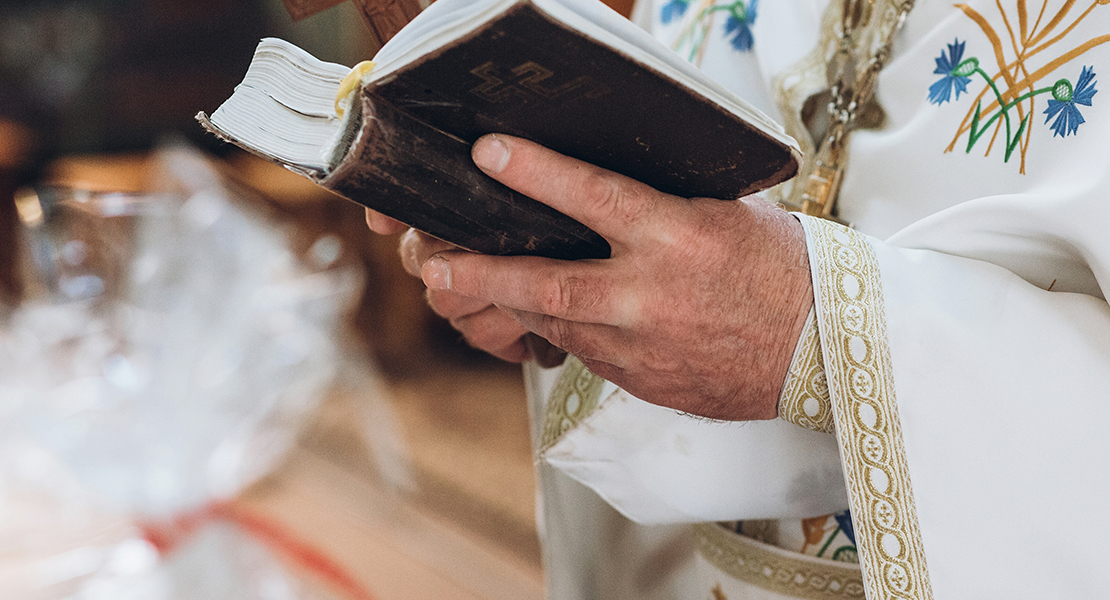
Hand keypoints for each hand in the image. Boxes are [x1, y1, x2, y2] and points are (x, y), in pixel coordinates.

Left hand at [419, 134, 812, 420]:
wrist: (820, 350)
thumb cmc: (780, 269)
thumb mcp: (728, 212)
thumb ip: (665, 200)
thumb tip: (609, 183)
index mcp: (676, 236)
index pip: (592, 197)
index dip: (535, 173)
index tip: (490, 153)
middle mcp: (650, 294)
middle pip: (545, 281)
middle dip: (480, 273)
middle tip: (434, 265)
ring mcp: (641, 345)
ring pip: (554, 321)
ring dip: (510, 303)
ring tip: (472, 287)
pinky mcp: (641, 380)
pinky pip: (584, 352)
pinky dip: (561, 329)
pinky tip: (546, 315)